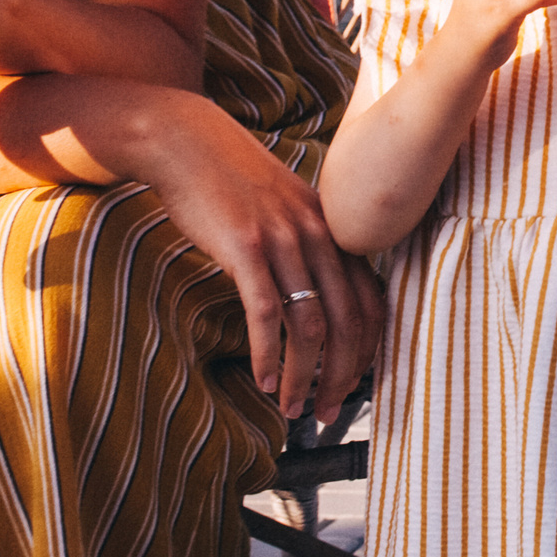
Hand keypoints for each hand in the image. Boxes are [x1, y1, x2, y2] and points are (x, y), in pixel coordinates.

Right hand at [114, 91, 387, 424]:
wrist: (187, 141)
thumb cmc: (232, 180)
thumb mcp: (286, 207)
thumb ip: (308, 245)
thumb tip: (317, 296)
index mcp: (333, 229)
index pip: (369, 304)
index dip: (366, 353)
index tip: (352, 388)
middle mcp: (318, 235)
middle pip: (347, 324)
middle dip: (341, 379)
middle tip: (326, 415)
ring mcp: (284, 240)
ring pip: (310, 327)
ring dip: (303, 378)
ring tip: (291, 409)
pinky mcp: (246, 247)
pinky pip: (267, 314)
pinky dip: (268, 356)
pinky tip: (262, 382)